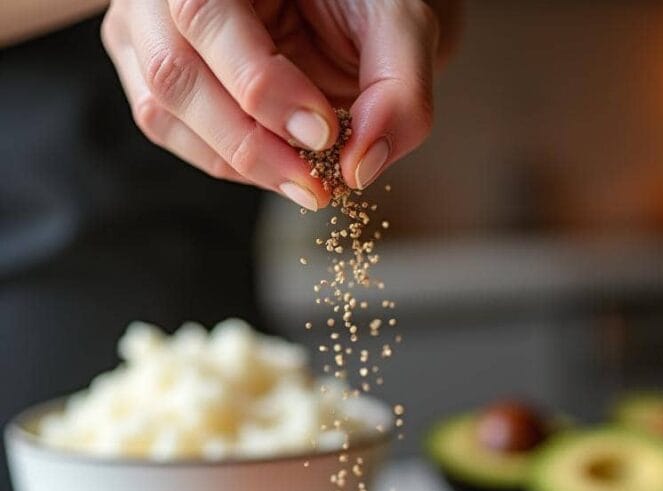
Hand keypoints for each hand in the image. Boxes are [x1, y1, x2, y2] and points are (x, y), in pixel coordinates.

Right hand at [102, 0, 454, 207]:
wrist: (346, 14)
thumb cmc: (365, 5)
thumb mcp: (399, 28)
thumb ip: (397, 91)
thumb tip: (361, 166)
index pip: (205, 15)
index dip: (261, 86)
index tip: (323, 134)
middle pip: (172, 72)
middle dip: (249, 142)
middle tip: (314, 182)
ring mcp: (146, 30)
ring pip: (162, 112)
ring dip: (240, 164)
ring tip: (306, 183)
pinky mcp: (151, 75)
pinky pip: (171, 133)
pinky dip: (230, 164)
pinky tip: (279, 167)